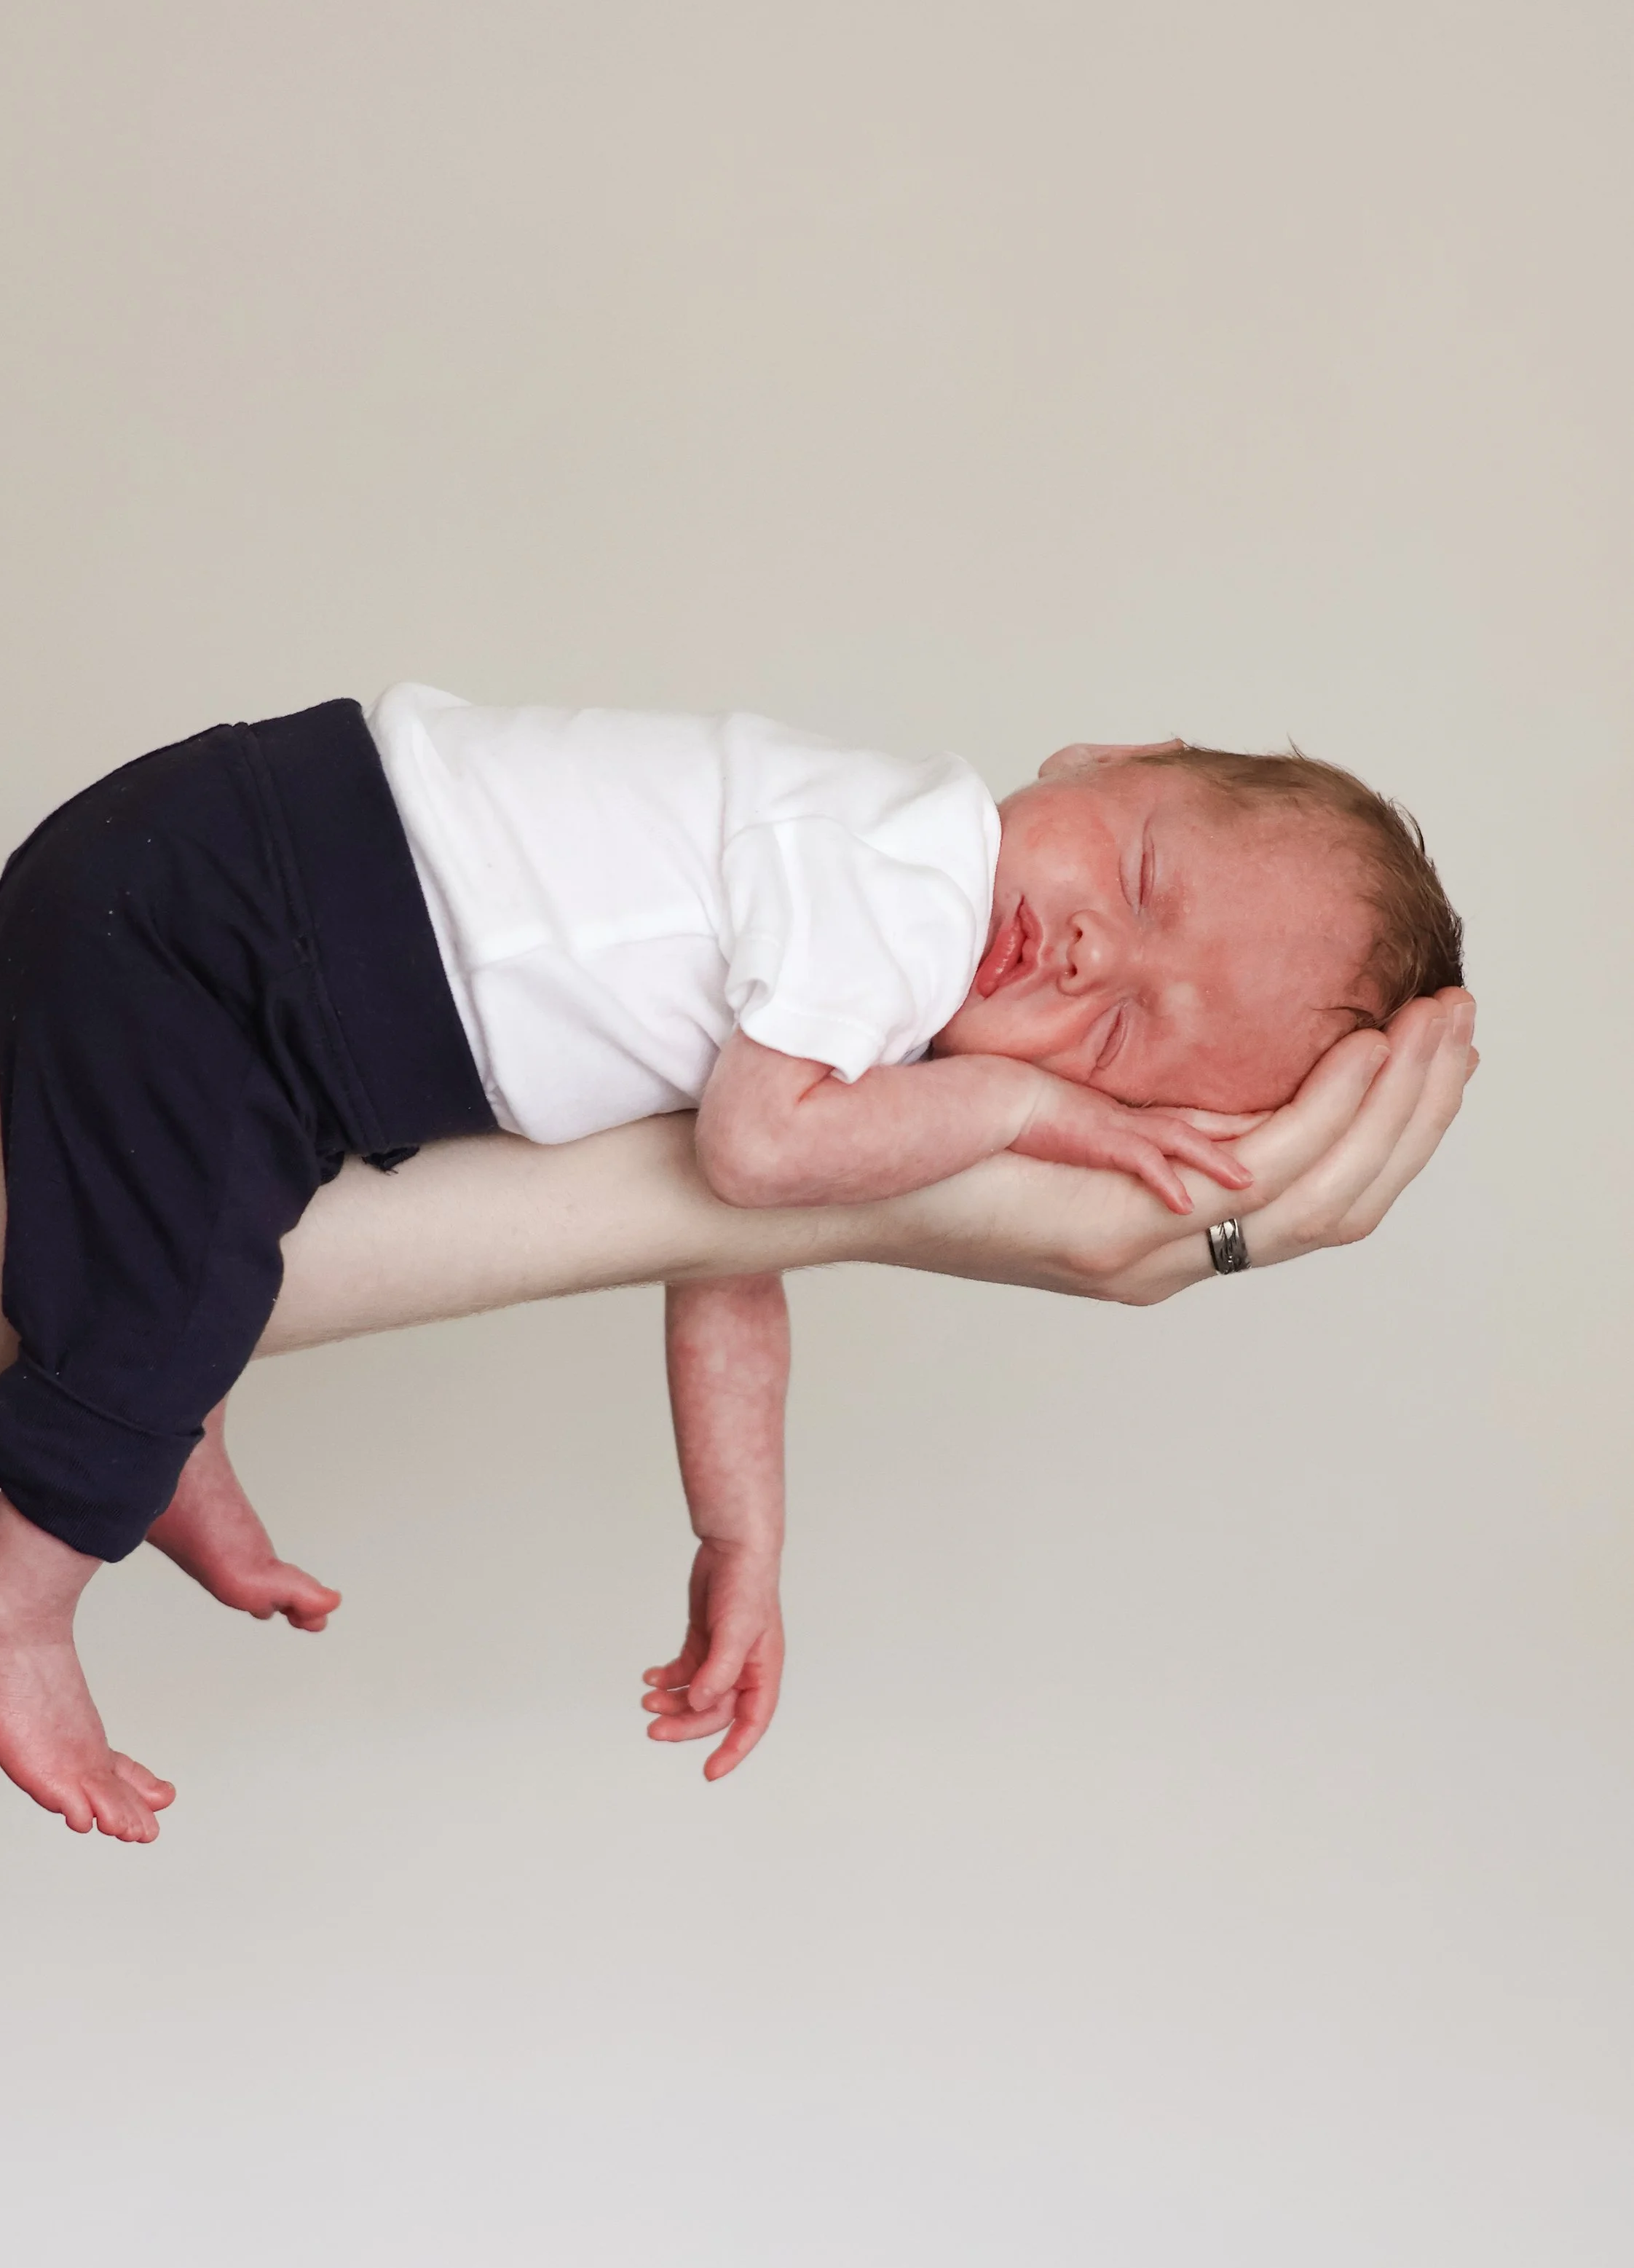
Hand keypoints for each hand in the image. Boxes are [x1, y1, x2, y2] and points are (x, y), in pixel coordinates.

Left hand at [641, 1537, 784, 1780]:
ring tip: (647, 1697)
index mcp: (763, 1673)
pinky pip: (683, 1672)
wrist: (732, 1548)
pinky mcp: (703, 1642)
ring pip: (695, 1695)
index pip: (751, 1723)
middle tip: (653, 1728)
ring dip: (671, 1702)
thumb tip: (700, 1704)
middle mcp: (743, 1670)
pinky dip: (666, 1678)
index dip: (733, 1751)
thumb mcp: (736, 1631)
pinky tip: (650, 1676)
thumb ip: (720, 1671)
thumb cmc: (747, 1586)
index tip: (709, 1772)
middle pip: (714, 1713)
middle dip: (685, 1724)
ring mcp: (721, 1657)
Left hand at [854, 989, 1477, 1302]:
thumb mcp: (1040, 1083)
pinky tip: (1365, 1048)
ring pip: (1325, 1194)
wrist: (807, 1161)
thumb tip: (1171, 1016)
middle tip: (1459, 1023)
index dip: (1385, 1120)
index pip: (1309, 1189)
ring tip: (1436, 1025)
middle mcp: (1160, 1252)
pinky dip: (1331, 1113)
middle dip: (1417, 1109)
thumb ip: (1117, 1083)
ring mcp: (1142, 1251)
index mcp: (1150, 1222)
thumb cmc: (905, 1111)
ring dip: (1398, 1106)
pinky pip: (1262, 1175)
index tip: (1426, 1039)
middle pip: (1342, 1199)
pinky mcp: (1114, 1229)